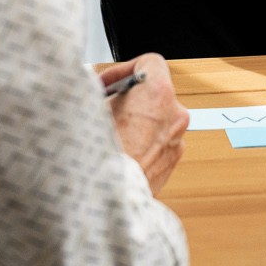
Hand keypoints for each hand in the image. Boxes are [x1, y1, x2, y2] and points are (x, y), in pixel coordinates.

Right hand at [102, 53, 188, 194]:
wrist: (104, 203)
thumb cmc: (97, 159)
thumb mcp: (89, 111)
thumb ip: (98, 93)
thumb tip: (92, 88)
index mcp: (158, 95)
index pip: (151, 62)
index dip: (124, 69)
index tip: (108, 83)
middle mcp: (175, 116)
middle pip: (154, 92)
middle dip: (128, 97)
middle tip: (102, 108)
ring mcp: (176, 141)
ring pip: (155, 120)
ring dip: (134, 122)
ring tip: (107, 134)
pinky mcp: (172, 163)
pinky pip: (157, 142)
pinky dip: (140, 142)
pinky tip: (116, 153)